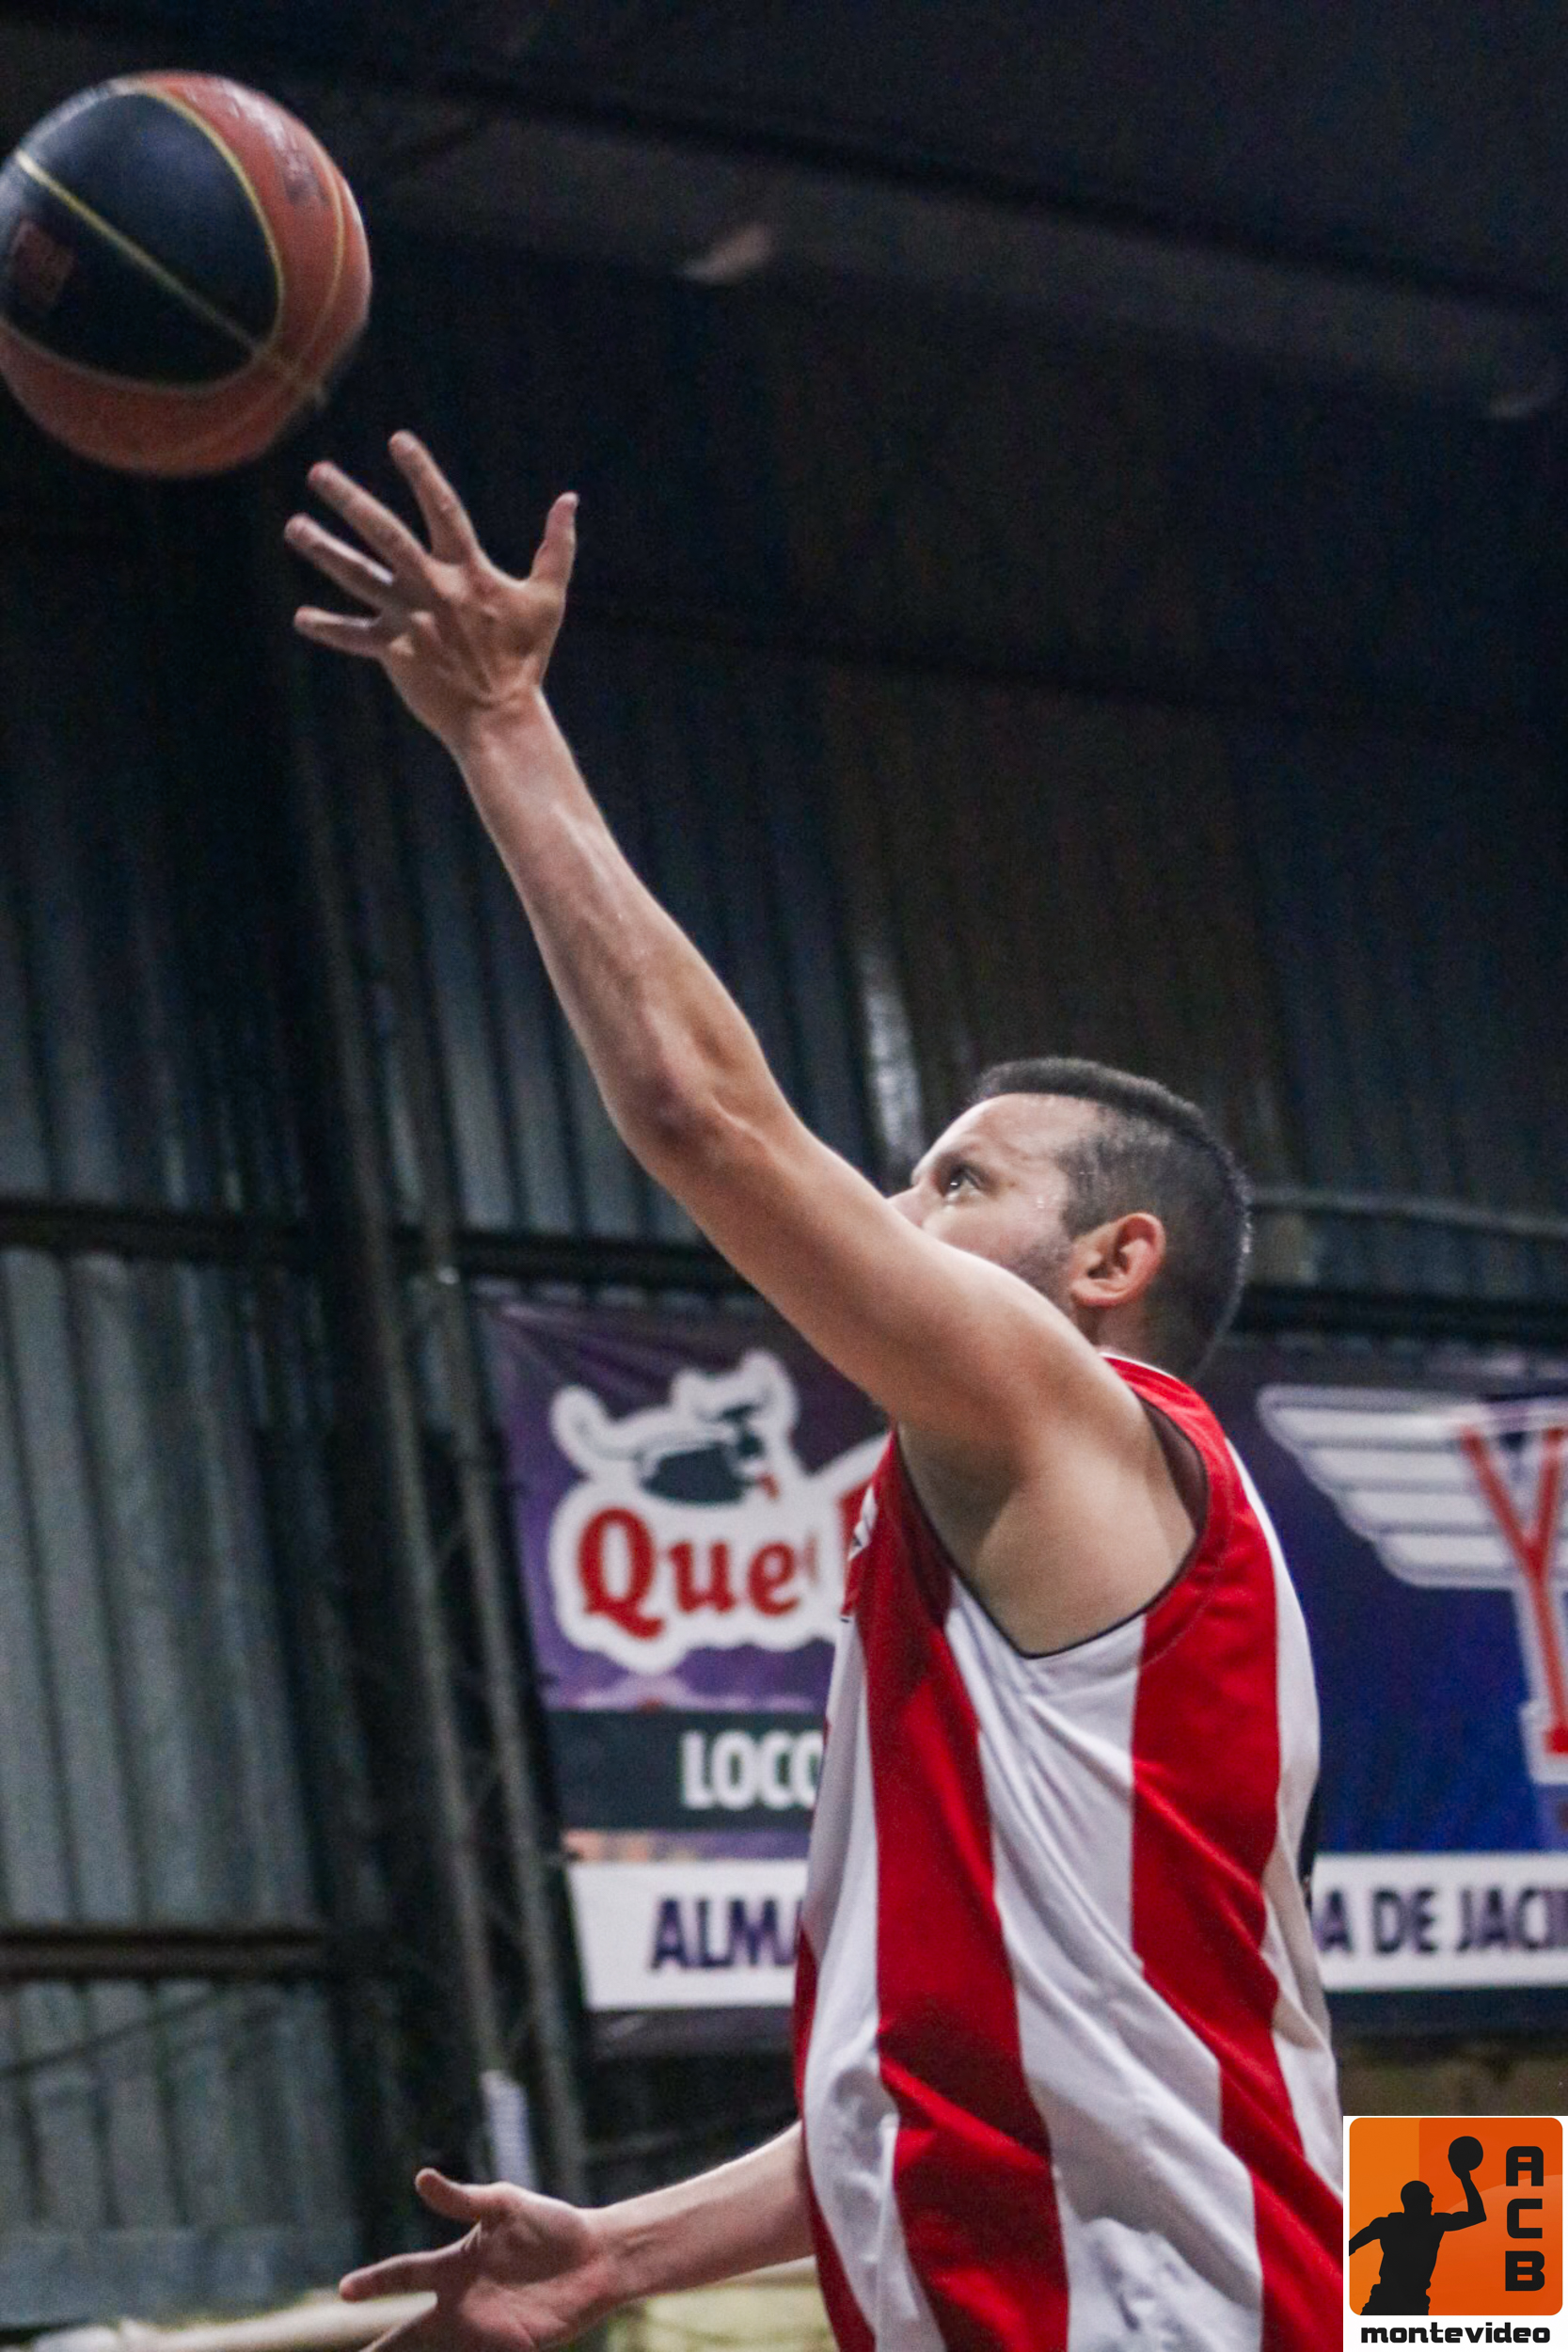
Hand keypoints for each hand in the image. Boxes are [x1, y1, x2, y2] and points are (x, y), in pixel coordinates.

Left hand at [286, 435, 576, 755]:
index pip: (443, 508)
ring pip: (358, 576)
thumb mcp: (548, 598)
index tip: (398, 440)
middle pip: (385, 533)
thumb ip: (556, 547)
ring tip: (294, 526)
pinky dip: (328, 628)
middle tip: (318, 472)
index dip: (421, 473)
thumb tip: (570, 499)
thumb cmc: (525, 657)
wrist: (500, 716)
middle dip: (350, 500)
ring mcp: (410, 619)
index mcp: (468, 571)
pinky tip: (301, 619)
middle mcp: (433, 588)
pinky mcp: (394, 652)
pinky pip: (354, 637)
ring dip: (324, 549)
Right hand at [338, 2168, 620, 2351]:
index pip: (405, 2275)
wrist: (597, 2257)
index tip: (344, 2290)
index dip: (374, 2281)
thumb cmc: (550, 2225)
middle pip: (409, 2334)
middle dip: (381, 2351)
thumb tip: (421, 2178)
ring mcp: (483, 2332)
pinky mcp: (511, 2350)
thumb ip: (463, 2199)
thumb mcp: (505, 2205)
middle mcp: (461, 2305)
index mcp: (455, 2267)